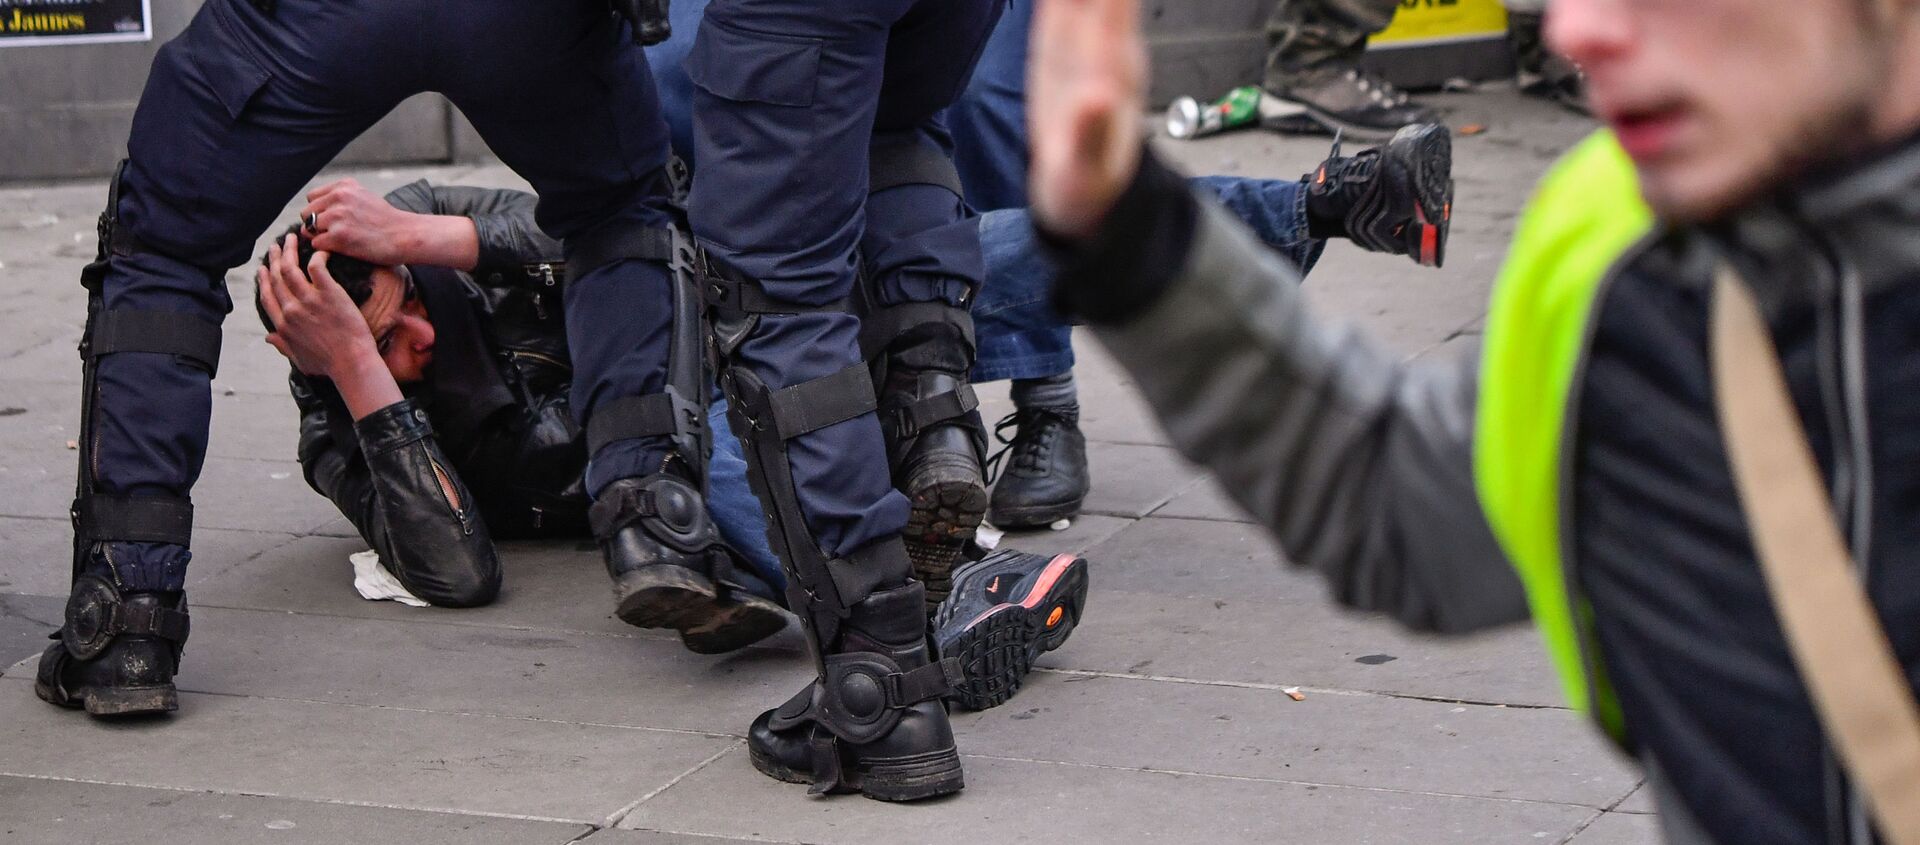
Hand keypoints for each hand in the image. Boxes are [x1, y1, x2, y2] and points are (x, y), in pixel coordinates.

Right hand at [257, 233, 381, 379]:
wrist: (351, 362)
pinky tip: (322, 249)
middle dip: (274, 259)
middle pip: (277, 277)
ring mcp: (309, 300)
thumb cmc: (329, 365)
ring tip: (292, 238)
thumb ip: (283, 346)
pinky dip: (317, 255)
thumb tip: (269, 338)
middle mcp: (291, 310)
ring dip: (289, 251)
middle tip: (276, 246)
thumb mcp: (299, 359)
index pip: (267, 296)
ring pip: (291, 268)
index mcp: (283, 325)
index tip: (263, 268)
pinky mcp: (329, 293)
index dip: (263, 280)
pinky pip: (317, 266)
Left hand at [300, 178, 427, 266]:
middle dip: (316, 225)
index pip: (312, 197)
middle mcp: (339, 197)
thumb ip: (341, 197)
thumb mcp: (364, 196)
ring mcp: (338, 216)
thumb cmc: (387, 221)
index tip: (332, 220)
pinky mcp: (339, 236)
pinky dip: (326, 249)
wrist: (406, 235)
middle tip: (333, 234)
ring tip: (338, 242)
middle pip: (306, 213)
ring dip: (320, 238)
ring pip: (308, 229)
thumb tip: (318, 208)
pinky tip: (342, 249)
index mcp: (344, 186)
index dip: (319, 211)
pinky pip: (316, 243)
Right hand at [1028, 0, 1148, 240]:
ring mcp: (1087, 48)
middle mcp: (1105, 50)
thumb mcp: (1087, 174)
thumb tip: (1098, 95)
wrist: (1085, 198)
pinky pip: (1063, 6)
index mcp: (1109, 72)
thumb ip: (1092, 137)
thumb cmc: (1087, 188)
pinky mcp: (1068, 53)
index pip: (1109, 8)